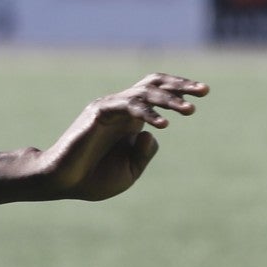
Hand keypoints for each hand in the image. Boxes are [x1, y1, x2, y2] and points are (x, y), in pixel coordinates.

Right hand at [38, 72, 205, 202]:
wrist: (62, 182)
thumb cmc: (93, 178)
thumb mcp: (130, 171)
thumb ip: (145, 152)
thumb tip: (154, 132)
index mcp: (129, 119)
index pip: (157, 93)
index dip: (180, 90)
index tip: (203, 93)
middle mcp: (121, 108)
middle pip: (154, 84)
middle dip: (180, 86)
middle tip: (204, 91)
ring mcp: (109, 108)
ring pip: (144, 93)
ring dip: (169, 101)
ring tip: (189, 111)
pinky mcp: (98, 113)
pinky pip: (128, 106)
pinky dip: (147, 113)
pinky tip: (162, 125)